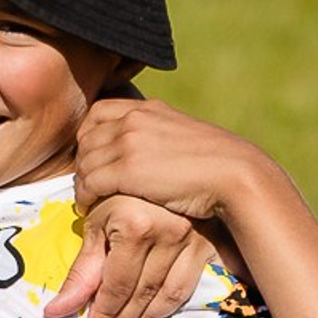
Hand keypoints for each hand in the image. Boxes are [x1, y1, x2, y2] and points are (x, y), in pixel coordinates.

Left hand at [46, 195, 215, 317]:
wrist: (163, 171)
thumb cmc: (123, 194)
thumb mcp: (97, 224)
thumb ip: (82, 272)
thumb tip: (57, 311)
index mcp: (137, 226)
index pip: (117, 284)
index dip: (103, 311)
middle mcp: (169, 234)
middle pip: (142, 293)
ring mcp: (193, 240)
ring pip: (167, 294)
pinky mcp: (210, 244)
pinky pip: (189, 286)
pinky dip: (170, 307)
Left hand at [70, 96, 271, 228]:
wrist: (235, 175)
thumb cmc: (219, 165)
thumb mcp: (186, 138)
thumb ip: (163, 138)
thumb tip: (155, 155)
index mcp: (149, 109)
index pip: (98, 112)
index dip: (89, 135)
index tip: (94, 157)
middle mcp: (135, 120)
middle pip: (86, 139)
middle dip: (83, 163)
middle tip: (88, 184)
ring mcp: (130, 143)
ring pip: (85, 162)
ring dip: (83, 183)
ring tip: (89, 199)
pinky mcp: (128, 170)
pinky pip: (89, 183)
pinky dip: (85, 196)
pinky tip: (92, 207)